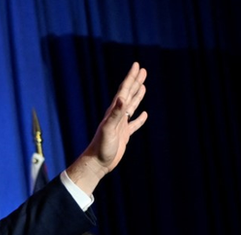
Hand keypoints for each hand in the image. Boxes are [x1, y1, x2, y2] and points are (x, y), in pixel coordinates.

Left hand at [67, 62, 148, 193]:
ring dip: (137, 96)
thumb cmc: (101, 147)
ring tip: (143, 86)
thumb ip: (116, 114)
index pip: (124, 90)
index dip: (131, 78)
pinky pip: (134, 124)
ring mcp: (120, 125)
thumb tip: (123, 98)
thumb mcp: (108, 129)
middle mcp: (116, 116)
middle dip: (136, 82)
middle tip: (143, 70)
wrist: (96, 164)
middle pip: (128, 95)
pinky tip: (144, 114)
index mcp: (113, 112)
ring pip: (131, 107)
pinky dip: (139, 118)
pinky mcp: (124, 135)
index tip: (137, 65)